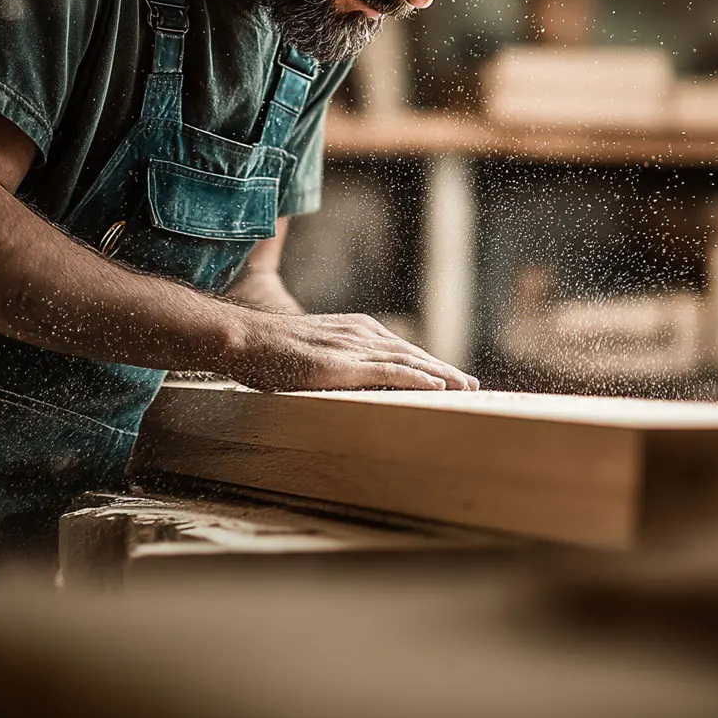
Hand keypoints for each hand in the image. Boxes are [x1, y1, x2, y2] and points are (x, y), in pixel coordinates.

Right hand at [227, 311, 478, 392]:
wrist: (243, 339)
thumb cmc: (268, 352)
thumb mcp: (311, 354)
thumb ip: (334, 362)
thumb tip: (345, 382)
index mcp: (355, 329)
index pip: (401, 349)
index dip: (430, 364)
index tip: (452, 377)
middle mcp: (361, 333)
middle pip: (413, 353)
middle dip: (445, 369)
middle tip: (473, 385)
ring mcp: (353, 346)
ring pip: (409, 361)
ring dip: (442, 375)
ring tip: (467, 388)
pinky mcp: (343, 364)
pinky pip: (390, 371)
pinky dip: (418, 378)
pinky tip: (439, 387)